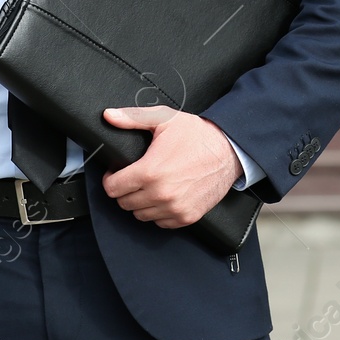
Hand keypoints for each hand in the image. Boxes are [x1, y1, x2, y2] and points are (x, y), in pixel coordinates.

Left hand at [100, 106, 243, 226]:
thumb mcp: (164, 119)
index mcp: (149, 171)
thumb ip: (132, 118)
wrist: (229, 151)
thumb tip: (109, 116)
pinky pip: (161, 223)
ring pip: (140, 215)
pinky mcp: (187, 216)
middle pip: (124, 203)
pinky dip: (159, 212)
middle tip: (135, 177)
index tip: (118, 172)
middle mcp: (160, 194)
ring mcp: (175, 208)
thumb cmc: (198, 135)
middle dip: (125, 190)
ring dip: (141, 203)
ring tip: (150, 186)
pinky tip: (165, 196)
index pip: (112, 189)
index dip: (111, 178)